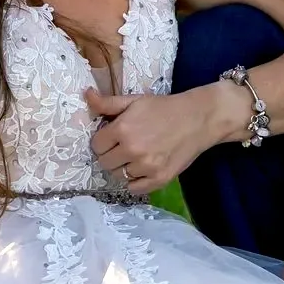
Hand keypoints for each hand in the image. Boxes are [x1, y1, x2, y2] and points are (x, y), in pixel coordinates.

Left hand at [84, 84, 237, 196]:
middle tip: (123, 147)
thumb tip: (86, 95)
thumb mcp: (134, 101)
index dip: (103, 140)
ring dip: (123, 168)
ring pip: (118, 176)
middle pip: (104, 163)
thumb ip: (107, 103)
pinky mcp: (159, 179)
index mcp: (122, 129)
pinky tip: (142, 169)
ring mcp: (146, 167)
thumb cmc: (163, 108)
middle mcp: (132, 150)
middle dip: (110, 154)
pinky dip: (135, 181)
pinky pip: (134, 189)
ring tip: (135, 156)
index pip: (96, 145)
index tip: (113, 137)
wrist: (198, 119)